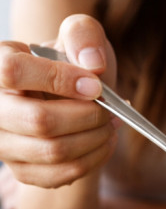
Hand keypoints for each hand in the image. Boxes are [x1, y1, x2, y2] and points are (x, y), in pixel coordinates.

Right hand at [0, 14, 118, 188]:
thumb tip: (92, 64)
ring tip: (111, 122)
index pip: (13, 72)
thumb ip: (83, 35)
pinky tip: (104, 141)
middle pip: (39, 120)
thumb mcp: (76, 36)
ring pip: (54, 151)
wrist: (68, 98)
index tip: (95, 85)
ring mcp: (3, 143)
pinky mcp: (21, 169)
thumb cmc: (71, 63)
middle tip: (110, 108)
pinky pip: (61, 174)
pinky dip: (93, 159)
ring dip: (95, 138)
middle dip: (88, 116)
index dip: (59, 79)